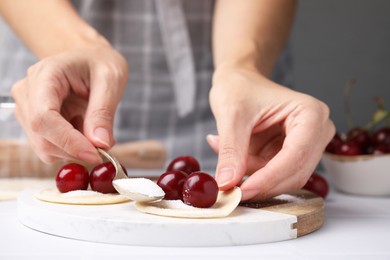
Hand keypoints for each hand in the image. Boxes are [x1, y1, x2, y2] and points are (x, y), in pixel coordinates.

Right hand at [12, 44, 127, 163]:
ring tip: (94, 126)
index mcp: (45, 75)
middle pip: (42, 138)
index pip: (43, 118)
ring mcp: (27, 109)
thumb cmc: (99, 62)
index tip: (95, 154)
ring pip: (45, 148)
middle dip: (75, 150)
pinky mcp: (34, 122)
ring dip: (75, 149)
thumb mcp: (111, 80)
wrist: (89, 57)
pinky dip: (72, 147)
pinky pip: (51, 147)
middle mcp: (27, 92)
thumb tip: (100, 144)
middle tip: (104, 146)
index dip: (68, 142)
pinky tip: (84, 129)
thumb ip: (103, 112)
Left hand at [208, 67, 334, 200]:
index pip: (295, 156)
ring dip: (252, 175)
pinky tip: (233, 154)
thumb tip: (227, 183)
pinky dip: (250, 171)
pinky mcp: (291, 154)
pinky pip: (272, 175)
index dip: (269, 179)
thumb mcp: (231, 115)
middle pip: (295, 173)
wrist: (239, 81)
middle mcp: (316, 131)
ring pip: (283, 179)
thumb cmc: (239, 87)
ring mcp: (306, 145)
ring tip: (223, 149)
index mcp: (311, 114)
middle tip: (228, 187)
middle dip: (261, 183)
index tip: (241, 191)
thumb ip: (230, 151)